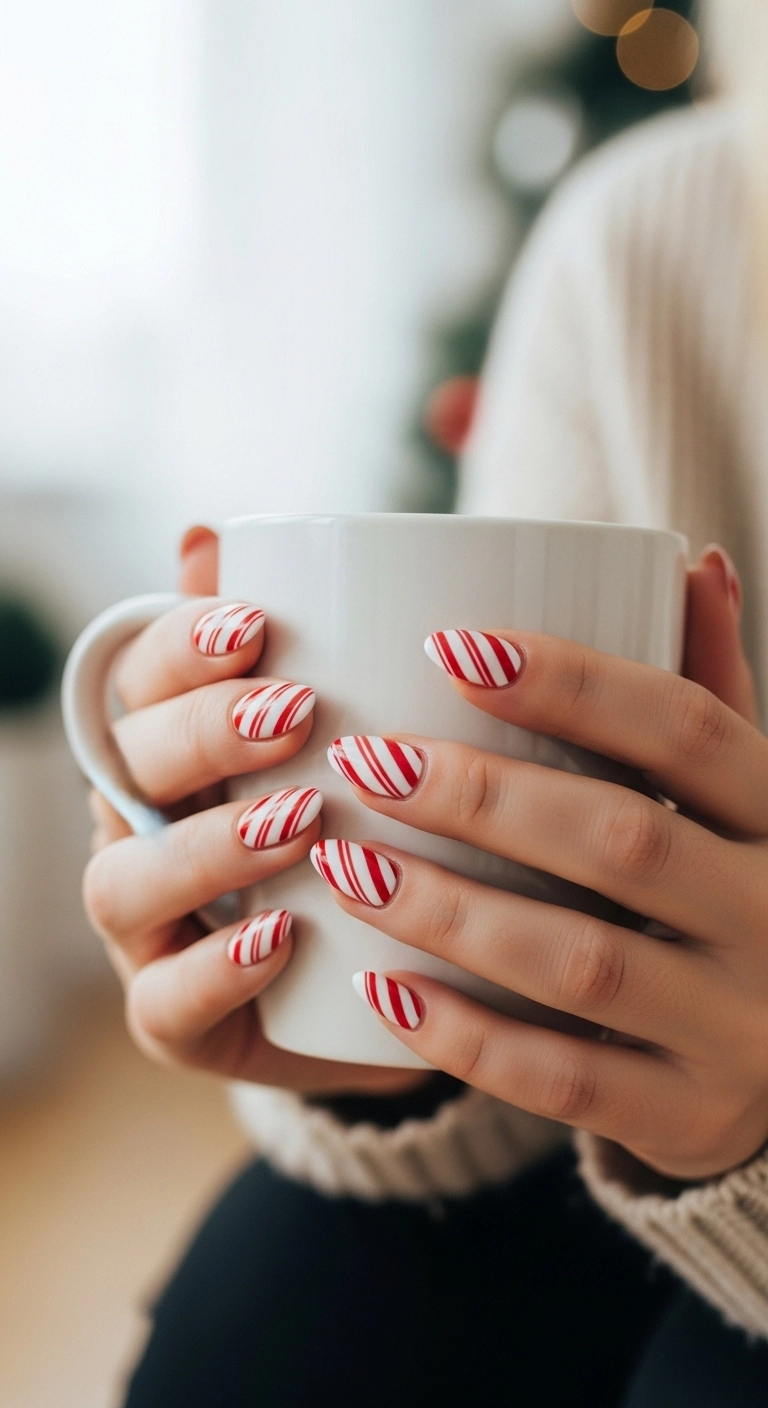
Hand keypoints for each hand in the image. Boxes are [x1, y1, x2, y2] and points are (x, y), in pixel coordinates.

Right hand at [84, 526, 421, 1096]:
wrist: (389, 981)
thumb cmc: (363, 832)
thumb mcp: (352, 735)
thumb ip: (298, 640)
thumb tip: (205, 535)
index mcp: (172, 749)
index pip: (140, 679)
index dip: (183, 646)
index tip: (256, 624)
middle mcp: (141, 830)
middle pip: (128, 768)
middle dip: (203, 733)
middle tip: (295, 714)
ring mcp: (149, 929)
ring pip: (123, 884)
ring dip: (205, 848)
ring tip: (297, 824)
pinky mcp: (176, 1020)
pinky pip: (164, 1003)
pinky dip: (217, 969)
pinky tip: (282, 937)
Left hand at [314, 546, 767, 1177]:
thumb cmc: (736, 892)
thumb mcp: (742, 799)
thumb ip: (710, 693)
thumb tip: (692, 564)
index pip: (687, 728)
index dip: (574, 683)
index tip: (452, 647)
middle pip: (624, 839)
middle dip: (484, 798)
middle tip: (366, 761)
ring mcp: (740, 1027)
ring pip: (582, 961)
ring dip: (452, 911)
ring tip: (349, 864)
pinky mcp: (690, 1114)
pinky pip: (565, 1081)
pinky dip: (468, 1038)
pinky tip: (380, 990)